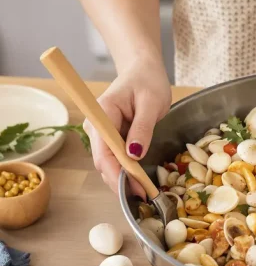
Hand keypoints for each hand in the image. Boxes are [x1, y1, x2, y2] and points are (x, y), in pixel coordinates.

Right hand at [83, 55, 170, 198]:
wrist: (143, 70)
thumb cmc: (148, 82)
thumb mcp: (151, 103)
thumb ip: (143, 129)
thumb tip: (134, 155)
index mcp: (101, 114)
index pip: (103, 152)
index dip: (117, 174)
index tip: (135, 189)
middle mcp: (95, 126)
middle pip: (103, 162)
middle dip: (121, 182)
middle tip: (145, 196)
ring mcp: (100, 133)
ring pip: (108, 164)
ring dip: (124, 180)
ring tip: (145, 192)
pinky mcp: (109, 138)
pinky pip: (115, 159)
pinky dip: (126, 172)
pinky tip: (139, 181)